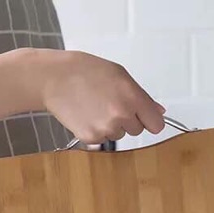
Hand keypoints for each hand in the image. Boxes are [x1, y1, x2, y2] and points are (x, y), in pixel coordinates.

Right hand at [23, 49, 165, 144]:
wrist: (54, 78)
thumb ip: (142, 97)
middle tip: (109, 103)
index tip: (144, 117)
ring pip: (119, 135)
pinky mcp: (91, 138)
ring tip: (95, 106)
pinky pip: (102, 140)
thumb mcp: (120, 75)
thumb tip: (159, 112)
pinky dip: (96, 130)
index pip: (156, 125)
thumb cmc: (86, 72)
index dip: (150, 120)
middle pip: (137, 130)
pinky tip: (86, 114)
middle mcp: (121, 115)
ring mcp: (105, 129)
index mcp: (132, 97)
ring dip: (111, 125)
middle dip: (128, 120)